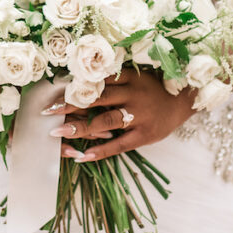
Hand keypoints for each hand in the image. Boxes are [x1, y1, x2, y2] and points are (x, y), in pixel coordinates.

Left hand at [43, 70, 196, 161]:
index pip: (96, 81)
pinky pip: (119, 144)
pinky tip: (82, 156)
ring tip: (58, 133)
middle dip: (70, 105)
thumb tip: (79, 84)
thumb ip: (113, 80)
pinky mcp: (145, 135)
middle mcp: (133, 94)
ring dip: (80, 127)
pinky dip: (100, 151)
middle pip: (95, 99)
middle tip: (47, 112)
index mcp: (128, 77)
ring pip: (104, 121)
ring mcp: (139, 116)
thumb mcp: (136, 77)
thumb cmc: (154, 89)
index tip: (52, 93)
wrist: (185, 100)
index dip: (73, 87)